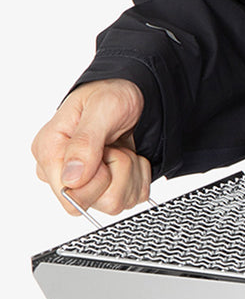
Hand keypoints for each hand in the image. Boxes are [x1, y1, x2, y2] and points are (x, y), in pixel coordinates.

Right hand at [32, 78, 149, 217]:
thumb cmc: (111, 94)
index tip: (103, 153)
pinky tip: (129, 156)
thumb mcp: (101, 109)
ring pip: (118, 204)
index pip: (69, 197)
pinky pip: (134, 200)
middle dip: (117, 174)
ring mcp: (87, 184)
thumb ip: (85, 143)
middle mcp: (64, 172)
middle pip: (97, 204)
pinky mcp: (109, 188)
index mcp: (49, 152)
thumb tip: (71, 179)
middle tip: (113, 148)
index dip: (95, 181)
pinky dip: (140, 177)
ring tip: (120, 148)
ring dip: (131, 173)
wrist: (132, 94)